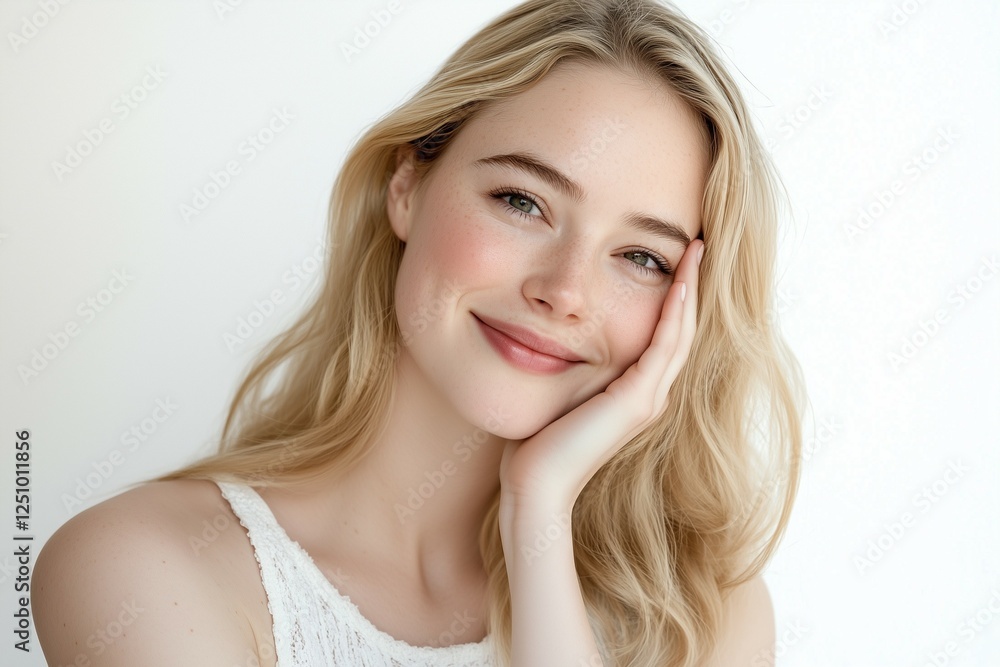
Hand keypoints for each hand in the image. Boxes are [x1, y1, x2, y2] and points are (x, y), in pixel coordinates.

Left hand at [498, 239, 703, 515]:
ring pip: (681, 333)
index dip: (676, 296)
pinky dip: (674, 312)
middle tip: (698, 244)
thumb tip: (556, 331)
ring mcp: (648, 400)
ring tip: (695, 251)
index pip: (665, 334)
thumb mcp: (562, 389)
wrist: (537, 484)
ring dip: (689, 290)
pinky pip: (664, 346)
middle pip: (683, 329)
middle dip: (690, 285)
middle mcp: (650, 395)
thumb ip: (572, 363)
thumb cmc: (538, 441)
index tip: (676, 257)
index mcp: (636, 393)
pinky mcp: (637, 401)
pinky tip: (678, 283)